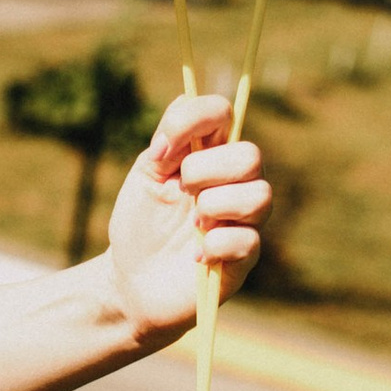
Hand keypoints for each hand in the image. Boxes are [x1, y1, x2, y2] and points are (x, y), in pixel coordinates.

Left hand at [98, 96, 266, 348]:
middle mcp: (234, 183)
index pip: (223, 113)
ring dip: (215, 206)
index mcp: (210, 153)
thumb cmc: (141, 222)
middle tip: (181, 191)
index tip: (159, 151)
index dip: (194, 121)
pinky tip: (194, 255)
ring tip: (192, 224)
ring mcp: (243, 221)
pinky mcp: (244, 259)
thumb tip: (181, 114)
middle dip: (205, 170)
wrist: (130, 277)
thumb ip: (167, 140)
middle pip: (250, 155)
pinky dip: (214, 245)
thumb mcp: (146, 172)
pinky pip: (248, 240)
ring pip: (260, 195)